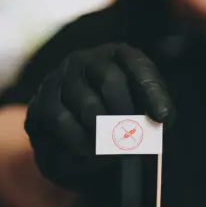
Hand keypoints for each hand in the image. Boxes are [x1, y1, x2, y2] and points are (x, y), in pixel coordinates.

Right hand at [24, 43, 175, 188]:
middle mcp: (87, 59)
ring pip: (87, 103)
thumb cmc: (121, 120)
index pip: (136, 65)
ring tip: (115, 150)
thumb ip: (155, 113)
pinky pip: (62, 119)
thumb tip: (163, 119)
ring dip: (105, 133)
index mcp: (118, 56)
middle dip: (126, 115)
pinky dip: (79, 139)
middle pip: (110, 80)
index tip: (164, 118)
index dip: (151, 91)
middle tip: (134, 139)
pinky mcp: (41, 100)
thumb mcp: (144, 113)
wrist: (81, 139)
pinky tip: (90, 150)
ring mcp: (61, 76)